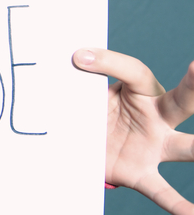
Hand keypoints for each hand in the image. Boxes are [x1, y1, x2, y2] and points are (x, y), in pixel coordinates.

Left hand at [73, 49, 193, 214]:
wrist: (84, 141)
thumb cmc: (94, 108)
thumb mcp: (87, 91)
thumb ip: (83, 77)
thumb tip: (74, 58)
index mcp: (143, 91)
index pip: (135, 73)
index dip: (107, 62)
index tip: (78, 56)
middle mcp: (158, 117)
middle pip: (182, 101)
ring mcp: (156, 146)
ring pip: (185, 147)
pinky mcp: (142, 172)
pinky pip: (162, 191)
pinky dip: (177, 204)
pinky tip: (190, 213)